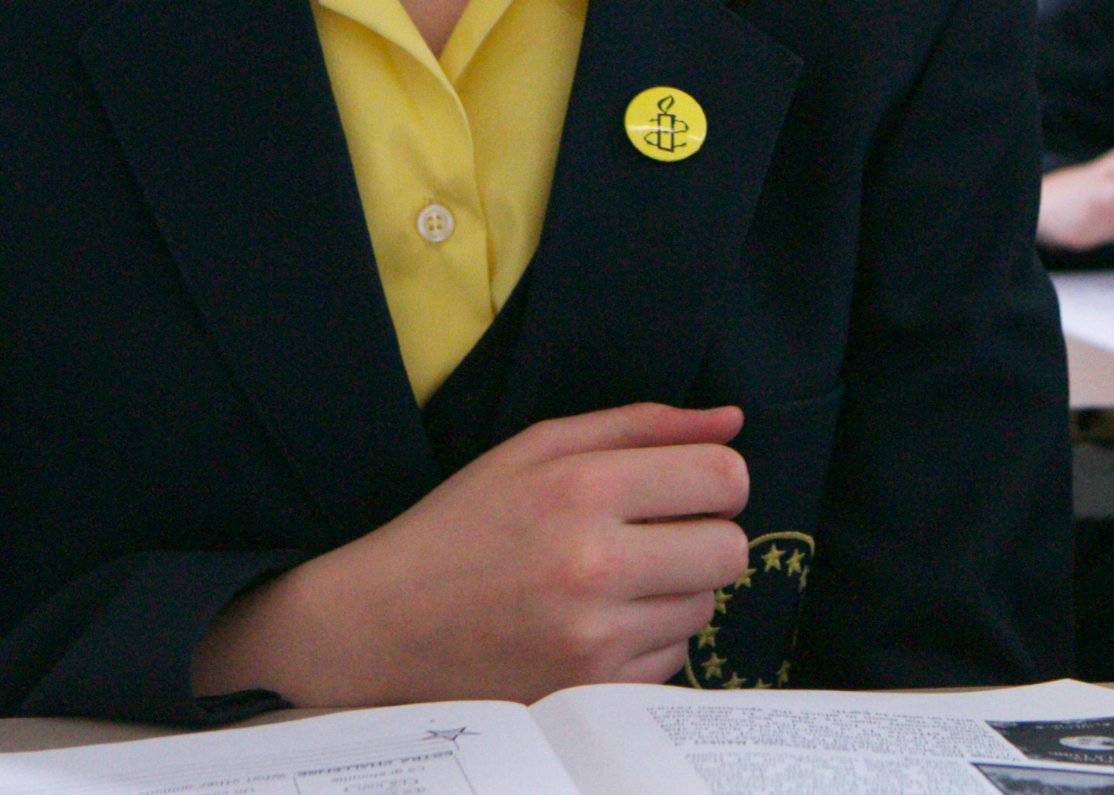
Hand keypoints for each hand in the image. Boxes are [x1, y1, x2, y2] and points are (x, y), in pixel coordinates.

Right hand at [190, 402, 749, 705]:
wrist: (382, 625)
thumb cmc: (463, 525)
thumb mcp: (538, 449)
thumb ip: (641, 426)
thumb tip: (731, 421)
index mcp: (584, 490)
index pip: (724, 478)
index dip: (719, 479)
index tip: (691, 489)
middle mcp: (594, 565)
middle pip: (730, 550)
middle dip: (706, 537)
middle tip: (658, 537)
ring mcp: (594, 638)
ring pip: (705, 608)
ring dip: (676, 592)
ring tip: (613, 581)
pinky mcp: (590, 692)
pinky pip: (672, 660)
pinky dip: (649, 640)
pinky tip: (598, 623)